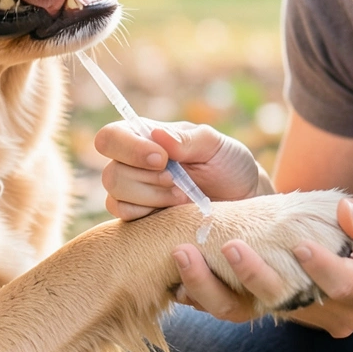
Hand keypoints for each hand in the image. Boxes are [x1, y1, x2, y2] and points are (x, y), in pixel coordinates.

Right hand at [95, 120, 269, 220]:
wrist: (242, 200)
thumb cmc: (228, 165)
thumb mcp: (216, 146)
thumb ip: (188, 139)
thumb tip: (158, 135)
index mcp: (146, 137)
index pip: (111, 137)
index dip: (129, 149)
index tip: (162, 159)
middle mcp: (132, 163)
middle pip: (111, 172)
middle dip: (147, 180)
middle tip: (178, 181)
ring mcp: (133, 192)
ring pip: (116, 196)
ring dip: (152, 197)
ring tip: (182, 196)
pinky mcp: (138, 216)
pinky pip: (123, 216)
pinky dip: (147, 213)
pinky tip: (174, 210)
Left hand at [173, 198, 352, 336]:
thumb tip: (346, 213)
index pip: (342, 284)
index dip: (321, 268)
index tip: (301, 245)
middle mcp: (325, 310)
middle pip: (283, 301)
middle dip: (254, 276)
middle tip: (229, 246)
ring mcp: (293, 312)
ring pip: (246, 311)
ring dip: (211, 287)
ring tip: (184, 255)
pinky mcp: (269, 306)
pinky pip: (231, 307)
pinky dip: (202, 292)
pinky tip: (177, 272)